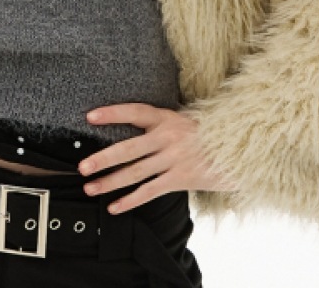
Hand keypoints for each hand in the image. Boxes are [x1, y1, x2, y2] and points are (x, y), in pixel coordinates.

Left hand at [77, 104, 235, 213]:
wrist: (237, 149)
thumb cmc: (203, 133)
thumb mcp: (181, 119)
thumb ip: (158, 123)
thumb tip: (128, 125)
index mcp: (166, 117)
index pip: (134, 112)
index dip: (112, 113)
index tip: (90, 117)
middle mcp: (167, 137)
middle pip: (129, 149)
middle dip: (103, 159)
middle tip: (82, 167)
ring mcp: (174, 159)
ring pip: (136, 173)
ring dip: (110, 182)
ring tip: (90, 188)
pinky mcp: (181, 178)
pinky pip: (150, 191)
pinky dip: (130, 201)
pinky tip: (114, 207)